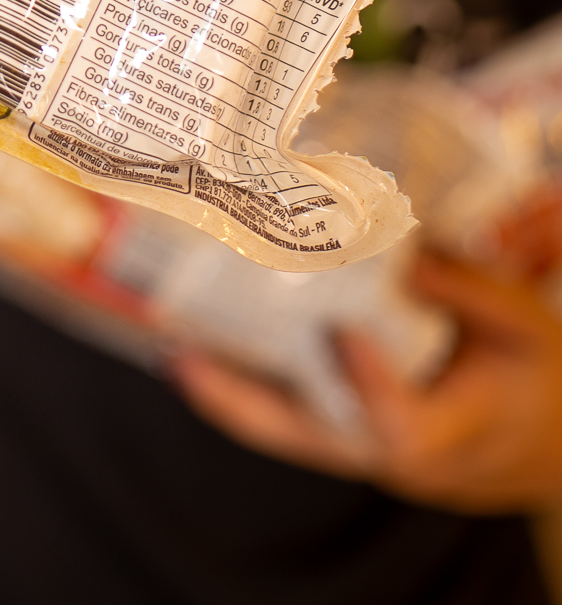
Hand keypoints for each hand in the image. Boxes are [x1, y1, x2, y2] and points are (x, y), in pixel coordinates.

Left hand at [171, 247, 561, 510]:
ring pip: (295, 434)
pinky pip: (301, 420)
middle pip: (312, 442)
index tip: (343, 330)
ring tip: (179, 349)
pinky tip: (216, 350)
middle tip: (186, 359)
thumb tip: (405, 246)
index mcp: (452, 433)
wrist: (548, 446)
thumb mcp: (524, 329)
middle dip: (244, 403)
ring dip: (235, 396)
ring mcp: (372, 453)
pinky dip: (257, 389)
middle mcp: (398, 456)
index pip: (400, 429)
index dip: (369, 385)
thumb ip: (468, 290)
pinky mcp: (358, 438)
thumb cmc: (538, 381)